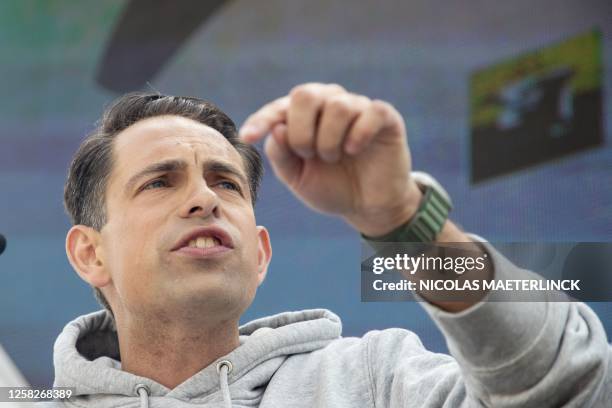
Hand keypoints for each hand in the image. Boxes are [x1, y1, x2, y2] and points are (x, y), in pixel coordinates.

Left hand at [240, 83, 421, 235]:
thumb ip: (281, 155)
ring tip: (334, 158)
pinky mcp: (384, 117)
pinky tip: (354, 150)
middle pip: (305, 94)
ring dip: (329, 139)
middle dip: (301, 132)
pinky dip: (358, 134)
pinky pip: (370, 111)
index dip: (261, 120)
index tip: (248, 137)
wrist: (367, 206)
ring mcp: (357, 108)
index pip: (278, 108)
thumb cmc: (331, 187)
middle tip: (309, 155)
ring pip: (337, 105)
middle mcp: (329, 104)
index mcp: (304, 116)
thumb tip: (276, 128)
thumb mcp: (298, 178)